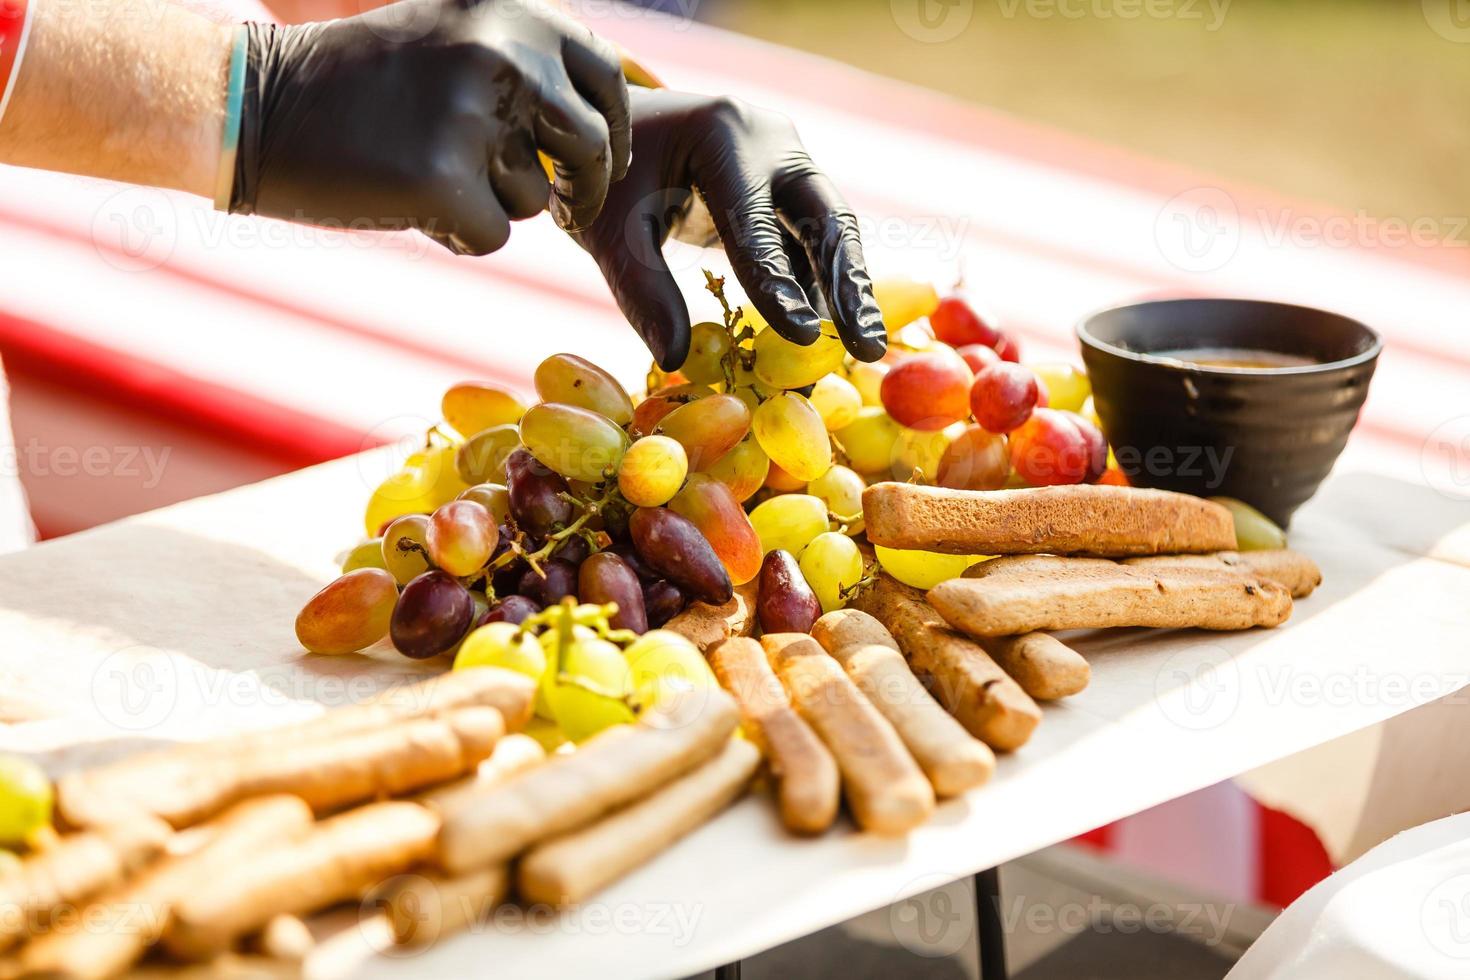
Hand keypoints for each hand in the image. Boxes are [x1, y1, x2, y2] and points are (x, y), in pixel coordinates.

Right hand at [228, 0, 629, 253]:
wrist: (253, 104)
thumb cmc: (358, 82)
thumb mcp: (452, 33)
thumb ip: (527, 61)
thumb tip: (605, 122)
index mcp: (513, 11)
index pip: (607, 76)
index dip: (612, 129)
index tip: (601, 159)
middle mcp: (505, 53)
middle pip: (592, 145)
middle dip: (584, 186)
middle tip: (566, 206)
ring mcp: (474, 117)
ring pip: (535, 197)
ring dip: (497, 201)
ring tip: (428, 169)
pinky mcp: (444, 182)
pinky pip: (492, 235)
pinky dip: (457, 233)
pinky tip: (408, 201)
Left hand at [573, 88, 885, 369]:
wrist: (608, 133)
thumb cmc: (604, 176)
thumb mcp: (610, 230)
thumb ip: (642, 290)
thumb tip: (677, 358)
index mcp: (723, 133)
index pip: (755, 220)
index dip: (779, 282)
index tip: (802, 336)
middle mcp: (770, 140)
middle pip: (824, 217)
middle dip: (847, 284)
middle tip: (865, 345)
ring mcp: (784, 161)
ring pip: (828, 231)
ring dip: (844, 290)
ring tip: (863, 348)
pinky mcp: (784, 189)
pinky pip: (808, 241)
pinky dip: (817, 285)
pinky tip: (828, 332)